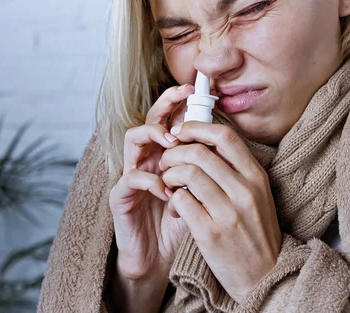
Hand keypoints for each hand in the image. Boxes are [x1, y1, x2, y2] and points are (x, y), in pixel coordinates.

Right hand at [109, 84, 192, 281]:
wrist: (159, 260)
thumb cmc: (182, 225)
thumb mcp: (201, 193)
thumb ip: (207, 170)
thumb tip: (228, 143)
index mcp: (167, 156)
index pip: (171, 120)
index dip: (180, 103)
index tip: (198, 90)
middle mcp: (147, 160)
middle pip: (150, 120)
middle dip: (165, 104)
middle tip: (182, 94)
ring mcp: (132, 176)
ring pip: (132, 139)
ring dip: (153, 135)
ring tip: (172, 143)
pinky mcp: (121, 197)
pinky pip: (130, 178)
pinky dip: (150, 180)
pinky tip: (167, 191)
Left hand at [159, 122, 281, 302]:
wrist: (265, 275)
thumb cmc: (255, 232)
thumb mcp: (256, 195)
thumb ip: (235, 169)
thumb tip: (203, 141)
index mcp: (257, 177)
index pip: (225, 136)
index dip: (197, 127)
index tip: (181, 132)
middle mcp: (245, 191)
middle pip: (199, 153)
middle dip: (175, 153)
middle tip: (167, 162)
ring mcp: (228, 212)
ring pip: (187, 174)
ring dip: (170, 176)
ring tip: (169, 185)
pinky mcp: (211, 233)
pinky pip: (181, 201)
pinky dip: (172, 200)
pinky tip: (174, 208)